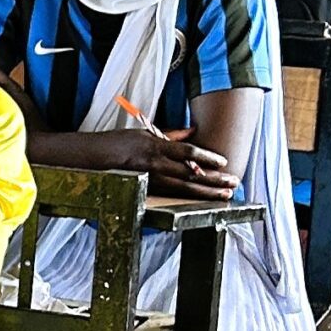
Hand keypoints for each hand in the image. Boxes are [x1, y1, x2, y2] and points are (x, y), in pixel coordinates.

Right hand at [99, 128, 238, 199]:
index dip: (207, 158)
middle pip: (191, 173)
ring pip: (185, 188)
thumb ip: (171, 134)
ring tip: (225, 194)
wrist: (96, 158)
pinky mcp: (147, 190)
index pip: (187, 152)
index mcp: (156, 146)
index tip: (224, 162)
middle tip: (233, 182)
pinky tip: (204, 199)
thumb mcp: (146, 132)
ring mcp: (151, 179)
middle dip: (214, 179)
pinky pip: (173, 194)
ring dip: (207, 192)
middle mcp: (155, 164)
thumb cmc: (120, 142)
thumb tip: (192, 131)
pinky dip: (191, 197)